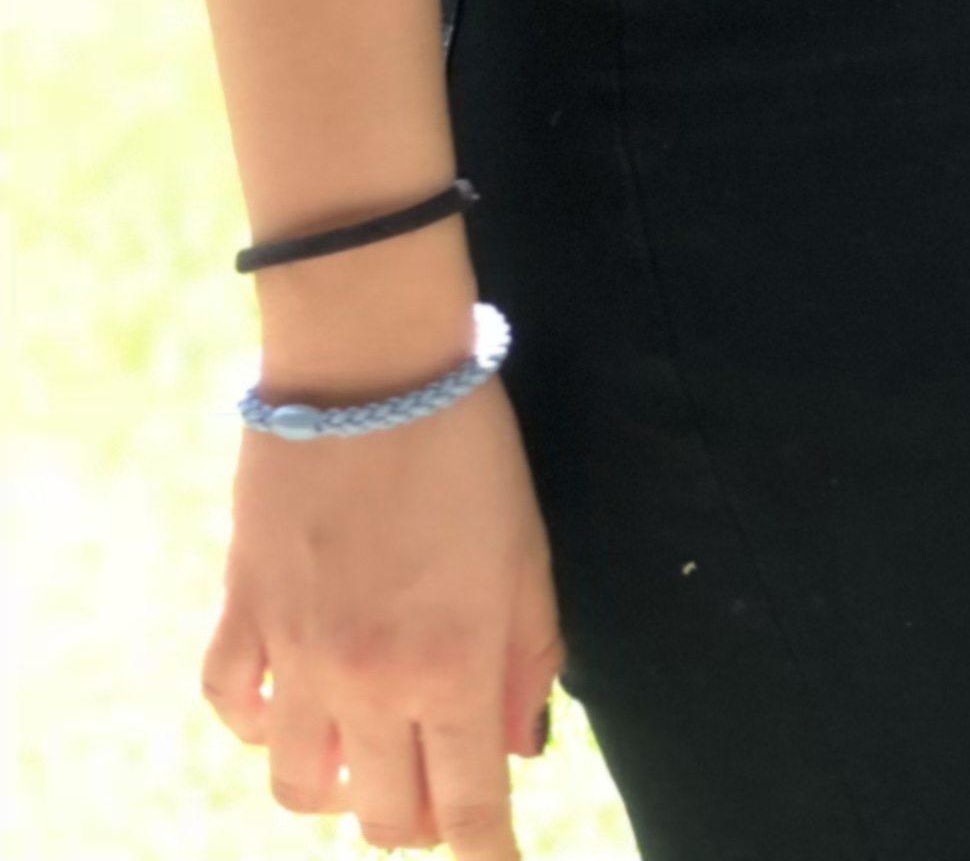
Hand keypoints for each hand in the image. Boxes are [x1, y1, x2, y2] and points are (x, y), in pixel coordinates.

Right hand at [202, 375, 563, 854]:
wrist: (372, 364)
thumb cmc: (470, 450)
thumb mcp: (527, 553)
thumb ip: (528, 658)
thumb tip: (515, 747)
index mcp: (451, 669)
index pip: (467, 810)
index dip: (488, 853)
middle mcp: (367, 683)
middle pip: (383, 817)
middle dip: (419, 815)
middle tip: (437, 775)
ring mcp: (296, 655)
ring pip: (298, 789)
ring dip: (338, 785)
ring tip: (366, 743)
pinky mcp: (243, 612)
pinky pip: (232, 710)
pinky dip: (258, 725)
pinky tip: (289, 701)